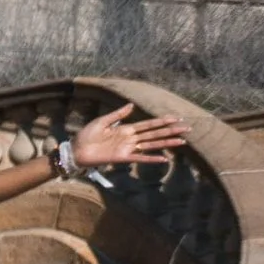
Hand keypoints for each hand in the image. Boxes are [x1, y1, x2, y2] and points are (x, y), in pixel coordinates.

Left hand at [67, 102, 186, 170]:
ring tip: (182, 141)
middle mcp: (130, 138)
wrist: (76, 150)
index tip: (176, 118)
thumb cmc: (86, 135)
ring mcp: (128, 148)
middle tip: (187, 128)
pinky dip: (152, 158)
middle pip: (155, 134)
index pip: (149, 124)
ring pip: (152, 145)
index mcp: (126, 129)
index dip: (162, 121)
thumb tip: (131, 105)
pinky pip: (140, 158)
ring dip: (167, 143)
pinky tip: (164, 159)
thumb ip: (117, 114)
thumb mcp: (102, 121)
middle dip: (171, 131)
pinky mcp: (123, 158)